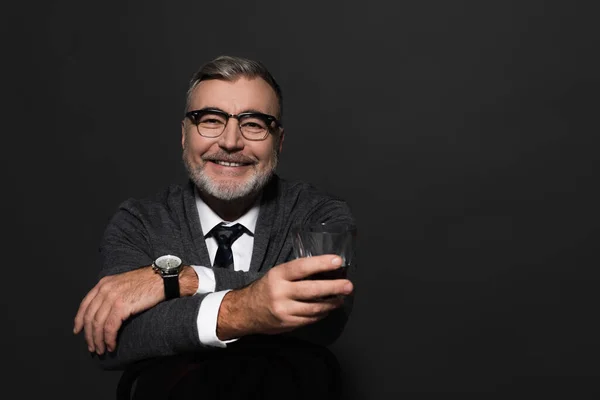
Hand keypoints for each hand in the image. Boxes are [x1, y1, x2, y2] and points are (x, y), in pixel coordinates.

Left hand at [73, 267, 163, 354]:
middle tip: (92, 346)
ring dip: (98, 340)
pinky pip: (110, 328)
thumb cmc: (148, 282)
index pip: (85, 304)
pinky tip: (111, 345)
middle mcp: (105, 289)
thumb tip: (106, 310)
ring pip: (98, 324)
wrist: (163, 279)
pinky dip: (109, 339)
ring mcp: (112, 297)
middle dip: (89, 335)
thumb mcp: (124, 283)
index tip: (78, 331)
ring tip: (101, 350)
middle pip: (89, 317)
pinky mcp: (121, 306)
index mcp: (104, 283)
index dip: (79, 319)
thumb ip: (112, 292)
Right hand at [217, 255, 352, 339]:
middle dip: (333, 288)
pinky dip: (322, 313)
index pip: (302, 267)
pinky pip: (310, 318)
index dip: (321, 263)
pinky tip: (328, 308)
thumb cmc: (266, 288)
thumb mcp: (276, 275)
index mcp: (278, 275)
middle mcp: (280, 292)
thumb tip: (325, 270)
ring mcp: (284, 310)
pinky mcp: (288, 324)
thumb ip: (296, 273)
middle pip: (312, 290)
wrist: (245, 311)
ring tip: (341, 298)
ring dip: (331, 303)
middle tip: (348, 285)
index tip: (337, 261)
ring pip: (314, 308)